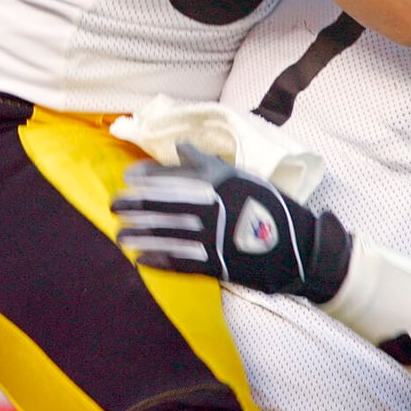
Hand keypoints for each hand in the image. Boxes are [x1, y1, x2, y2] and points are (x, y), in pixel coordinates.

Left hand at [112, 143, 350, 301]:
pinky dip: (159, 259)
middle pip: (165, 204)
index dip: (148, 177)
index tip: (129, 178)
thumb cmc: (266, 205)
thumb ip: (207, 164)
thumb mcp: (240, 176)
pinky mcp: (216, 262)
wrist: (295, 243)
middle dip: (136, 205)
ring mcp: (213, 236)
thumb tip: (179, 148)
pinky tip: (140, 258)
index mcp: (219, 183)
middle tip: (114, 205)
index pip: (174, 176)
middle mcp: (213, 207)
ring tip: (120, 234)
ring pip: (167, 233)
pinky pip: (181, 260)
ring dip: (140, 233)